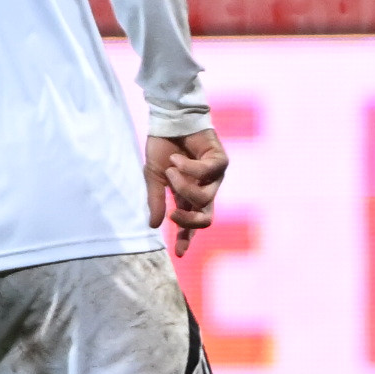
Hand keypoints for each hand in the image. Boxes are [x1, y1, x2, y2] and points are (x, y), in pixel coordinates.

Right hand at [145, 128, 225, 254]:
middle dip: (189, 221)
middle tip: (172, 214)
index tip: (179, 253)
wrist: (170, 120)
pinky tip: (177, 158)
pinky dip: (188, 168)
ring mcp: (214, 177)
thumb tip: (154, 225)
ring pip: (204, 197)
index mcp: (187, 197)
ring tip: (171, 170)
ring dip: (183, 186)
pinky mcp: (220, 161)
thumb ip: (155, 200)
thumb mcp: (154, 176)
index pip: (190, 223)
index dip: (186, 238)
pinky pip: (207, 173)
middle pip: (206, 218)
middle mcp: (204, 189)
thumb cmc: (163, 148)